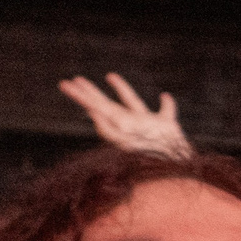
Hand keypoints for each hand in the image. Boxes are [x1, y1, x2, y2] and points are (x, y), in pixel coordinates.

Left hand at [58, 72, 190, 156]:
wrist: (173, 164)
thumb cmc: (151, 153)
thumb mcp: (126, 139)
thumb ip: (108, 127)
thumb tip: (92, 113)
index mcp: (120, 125)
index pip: (96, 107)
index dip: (82, 96)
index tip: (67, 84)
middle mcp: (130, 123)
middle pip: (106, 105)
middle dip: (90, 92)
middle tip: (74, 80)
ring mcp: (147, 124)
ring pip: (130, 103)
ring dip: (120, 89)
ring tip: (108, 76)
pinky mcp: (168, 126)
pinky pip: (165, 112)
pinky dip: (166, 104)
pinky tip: (164, 96)